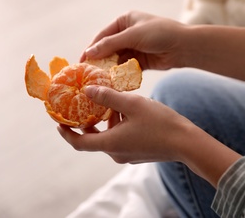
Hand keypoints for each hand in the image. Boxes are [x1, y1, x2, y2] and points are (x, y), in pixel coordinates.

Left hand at [57, 85, 194, 163]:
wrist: (186, 142)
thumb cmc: (160, 123)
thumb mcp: (132, 104)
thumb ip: (108, 97)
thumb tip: (88, 90)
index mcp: (111, 144)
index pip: (79, 142)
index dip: (65, 133)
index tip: (58, 121)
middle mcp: (116, 153)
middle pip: (93, 139)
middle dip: (87, 122)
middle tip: (82, 106)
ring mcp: (128, 155)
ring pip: (109, 137)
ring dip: (106, 121)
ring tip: (112, 102)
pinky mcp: (138, 153)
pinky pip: (120, 139)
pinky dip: (118, 126)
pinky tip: (128, 110)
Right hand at [80, 11, 188, 70]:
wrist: (184, 46)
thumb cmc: (159, 34)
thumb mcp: (132, 36)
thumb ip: (110, 44)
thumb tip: (89, 53)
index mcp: (125, 21)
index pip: (103, 36)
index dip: (91, 48)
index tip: (81, 61)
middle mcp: (128, 33)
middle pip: (109, 49)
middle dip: (100, 61)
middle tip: (88, 74)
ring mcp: (135, 47)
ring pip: (117, 60)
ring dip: (110, 69)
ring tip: (99, 80)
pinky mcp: (141, 61)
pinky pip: (127, 68)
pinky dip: (121, 74)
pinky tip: (113, 82)